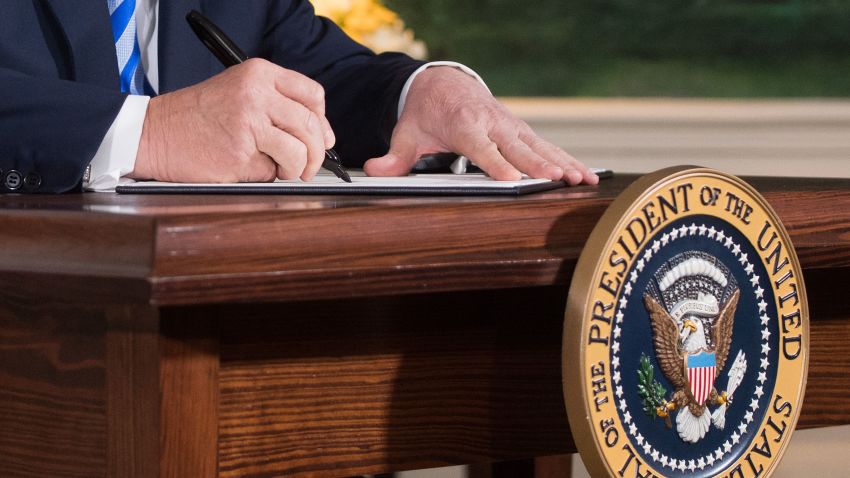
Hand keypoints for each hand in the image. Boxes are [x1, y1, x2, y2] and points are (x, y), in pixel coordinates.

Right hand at [130, 59, 334, 182]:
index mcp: (259, 74)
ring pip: (298, 151)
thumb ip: (277, 105)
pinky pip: (272, 172)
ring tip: (279, 170)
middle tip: (307, 166)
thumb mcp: (238, 92)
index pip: (313, 95)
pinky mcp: (240, 154)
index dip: (322, 121)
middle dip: (316, 153)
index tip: (322, 138)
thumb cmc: (195, 117)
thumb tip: (322, 136)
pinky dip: (266, 176)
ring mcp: (249, 123)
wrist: (152, 133)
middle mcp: (257, 94)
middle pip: (311, 126)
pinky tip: (245, 167)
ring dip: (295, 169)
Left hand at [364, 67, 597, 184]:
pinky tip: (585, 175)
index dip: (497, 164)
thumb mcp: (407, 133)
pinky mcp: (520, 130)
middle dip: (539, 164)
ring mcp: (510, 126)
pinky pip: (546, 146)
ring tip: (583, 181)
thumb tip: (374, 171)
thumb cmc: (427, 112)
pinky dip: (566, 159)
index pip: (481, 147)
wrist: (444, 83)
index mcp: (464, 124)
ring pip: (539, 146)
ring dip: (563, 163)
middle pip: (518, 147)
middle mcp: (492, 123)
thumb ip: (395, 157)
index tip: (513, 179)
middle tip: (559, 180)